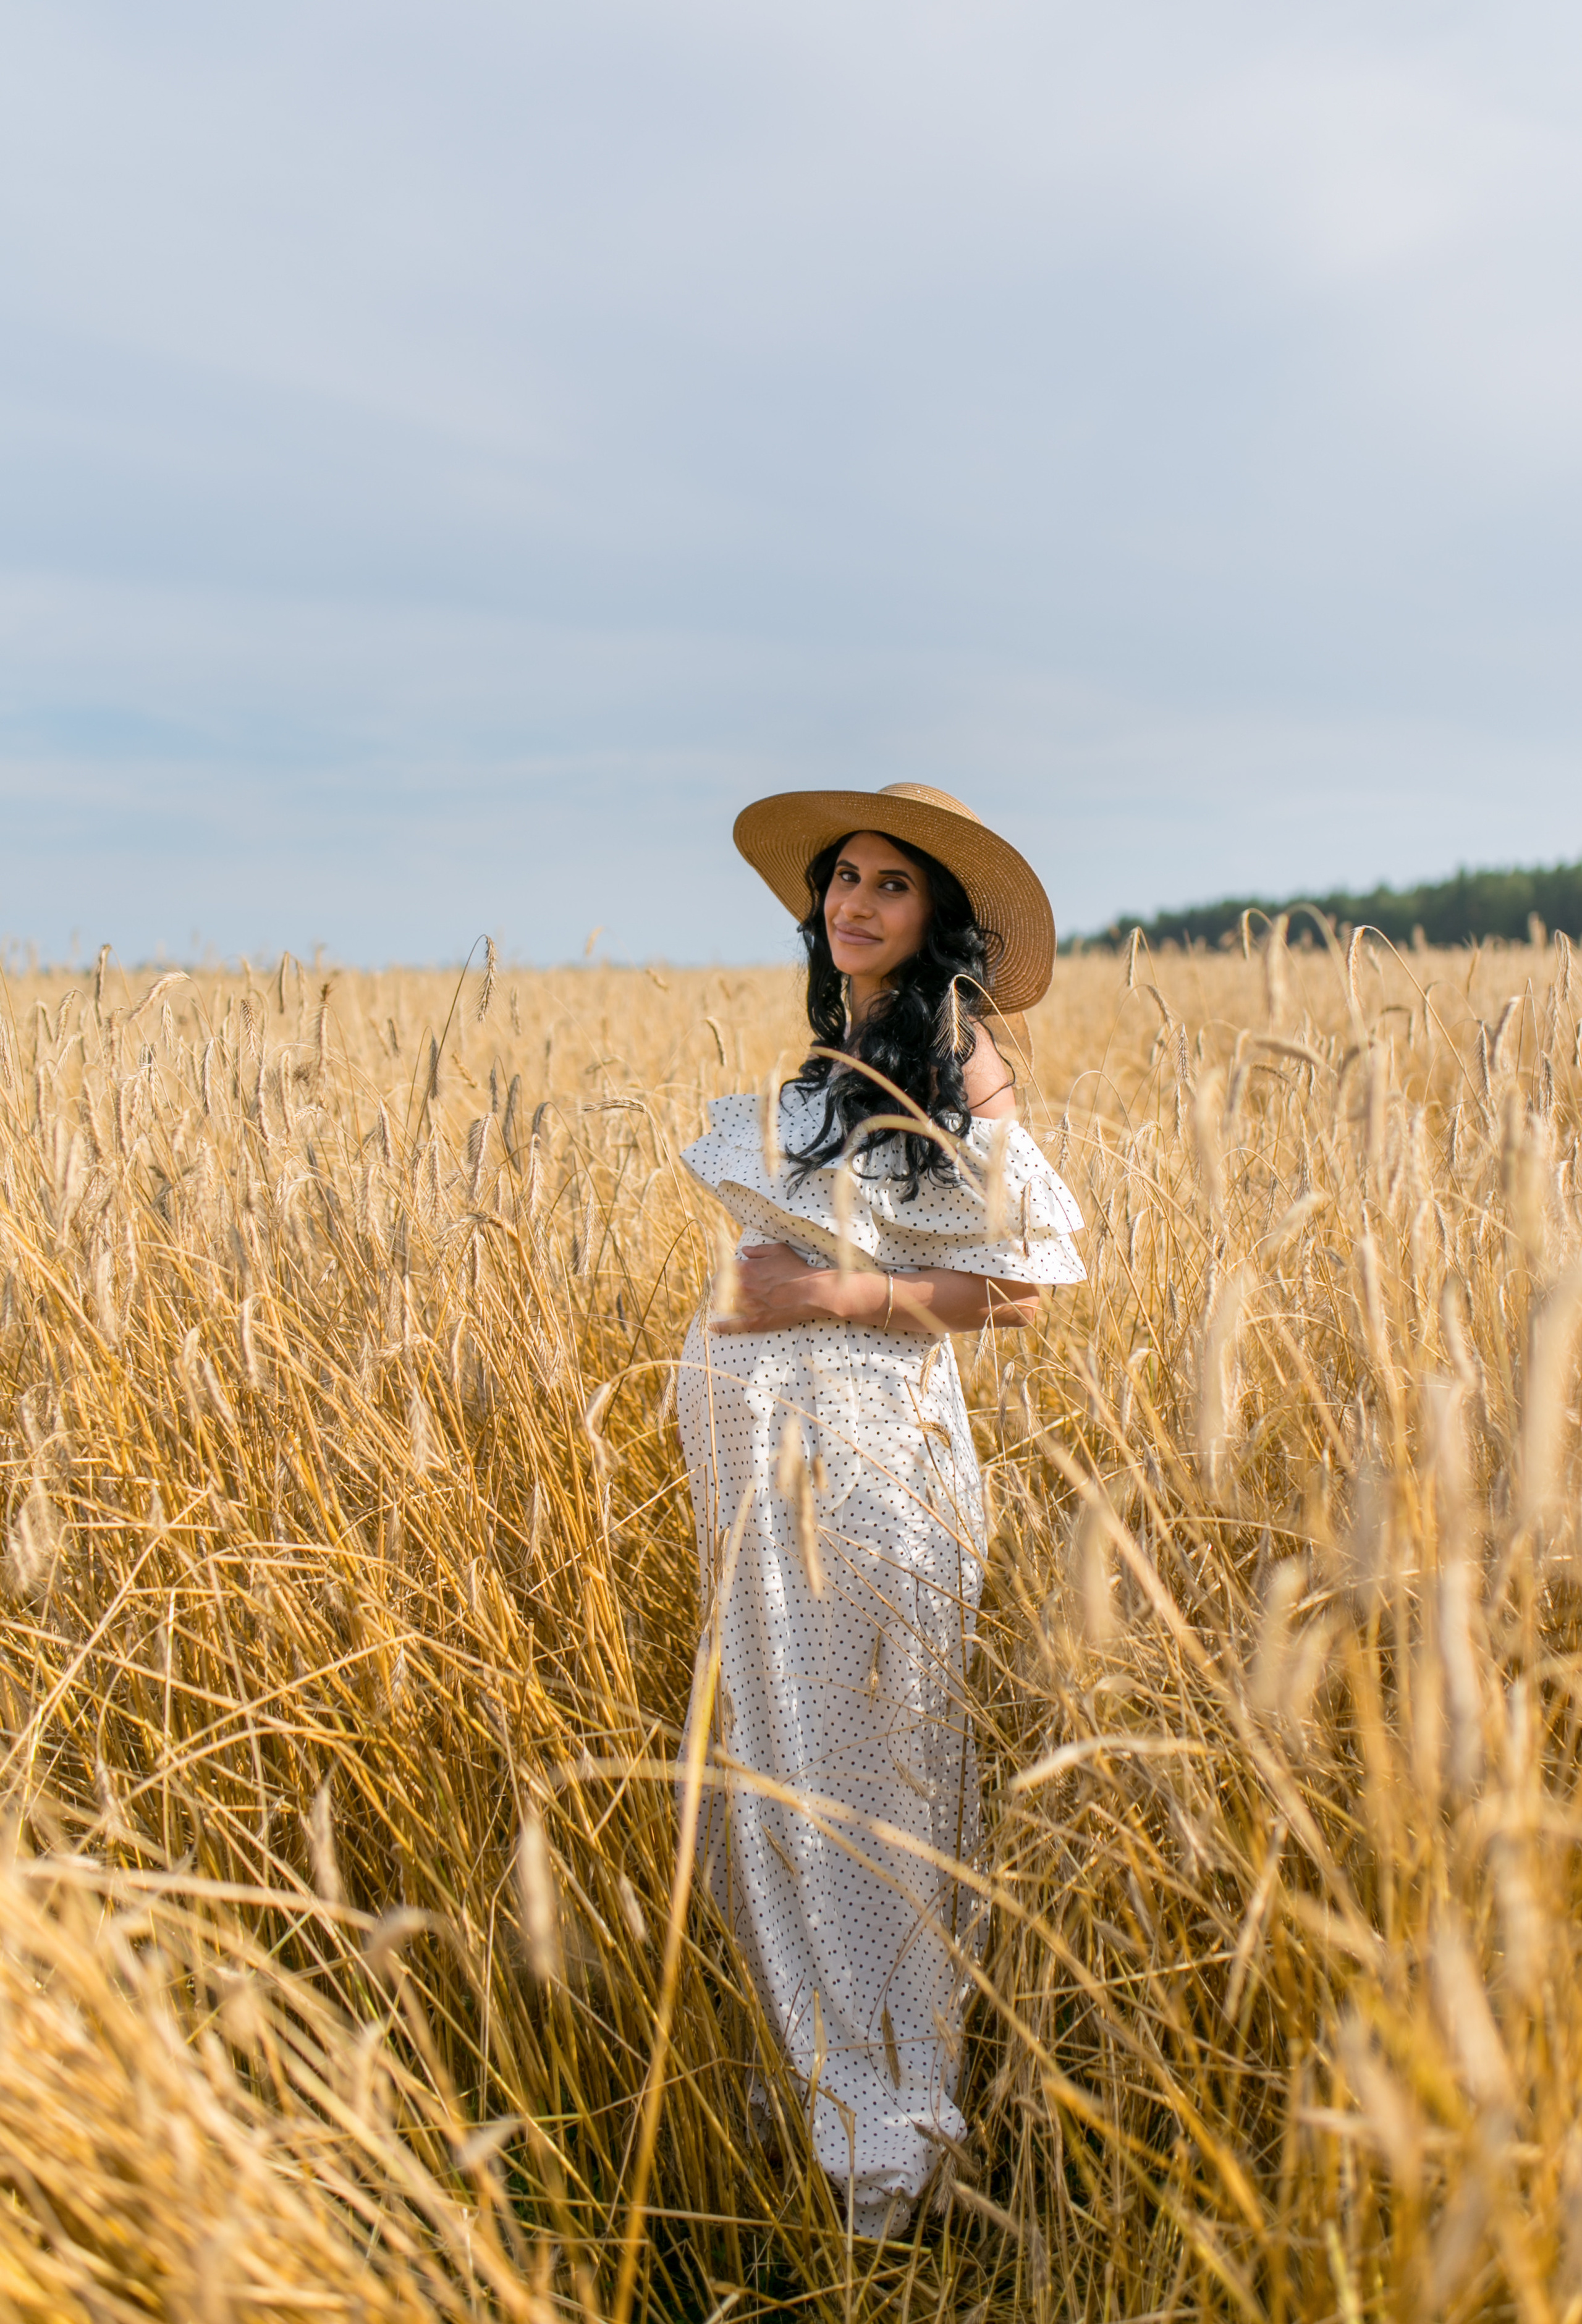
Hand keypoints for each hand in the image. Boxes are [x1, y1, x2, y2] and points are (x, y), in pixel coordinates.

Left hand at [709, 1242, 830, 1334]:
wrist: (811, 1292)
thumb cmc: (796, 1269)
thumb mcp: (778, 1251)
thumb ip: (758, 1250)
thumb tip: (744, 1250)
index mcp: (746, 1268)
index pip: (724, 1268)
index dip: (723, 1270)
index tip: (724, 1272)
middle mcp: (742, 1286)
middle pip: (719, 1286)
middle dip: (717, 1285)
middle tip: (718, 1287)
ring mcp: (747, 1305)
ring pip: (722, 1304)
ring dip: (717, 1303)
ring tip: (715, 1303)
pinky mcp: (754, 1321)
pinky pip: (732, 1325)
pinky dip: (720, 1326)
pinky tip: (712, 1326)